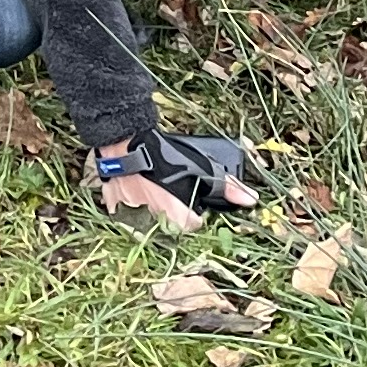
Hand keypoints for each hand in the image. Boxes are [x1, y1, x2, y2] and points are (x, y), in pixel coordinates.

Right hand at [93, 130, 258, 227]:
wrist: (125, 141)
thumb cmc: (164, 156)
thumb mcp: (201, 168)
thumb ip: (226, 188)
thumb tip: (251, 201)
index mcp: (178, 219)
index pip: (194, 225)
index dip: (195, 209)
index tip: (191, 195)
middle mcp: (155, 225)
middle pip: (170, 224)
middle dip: (172, 211)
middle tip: (170, 188)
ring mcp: (132, 218)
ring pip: (147, 219)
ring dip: (150, 208)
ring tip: (152, 185)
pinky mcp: (114, 209)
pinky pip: (125, 212)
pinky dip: (130, 203)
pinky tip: (134, 186)